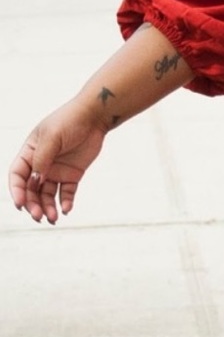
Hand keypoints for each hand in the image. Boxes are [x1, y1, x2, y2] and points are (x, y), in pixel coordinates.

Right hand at [9, 101, 106, 223]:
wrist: (93, 118)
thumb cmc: (68, 121)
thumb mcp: (51, 138)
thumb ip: (43, 159)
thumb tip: (36, 181)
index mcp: (29, 153)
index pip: (17, 175)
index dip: (17, 190)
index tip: (20, 204)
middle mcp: (41, 164)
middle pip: (32, 189)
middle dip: (33, 204)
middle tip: (38, 217)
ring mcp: (56, 171)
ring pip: (48, 194)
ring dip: (48, 207)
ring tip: (54, 218)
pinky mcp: (73, 175)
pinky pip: (67, 192)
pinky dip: (66, 202)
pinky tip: (67, 209)